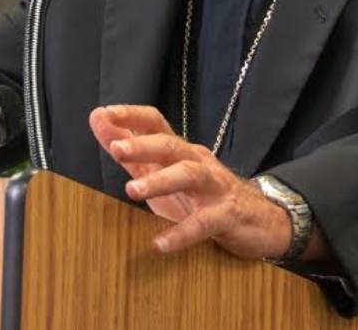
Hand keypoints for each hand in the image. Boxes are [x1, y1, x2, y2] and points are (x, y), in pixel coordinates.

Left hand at [90, 104, 314, 260]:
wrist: (260, 221)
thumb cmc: (201, 197)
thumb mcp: (163, 173)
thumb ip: (131, 151)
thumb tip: (97, 120)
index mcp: (180, 152)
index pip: (156, 123)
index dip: (131, 116)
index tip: (103, 114)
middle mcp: (197, 162)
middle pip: (171, 145)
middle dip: (143, 145)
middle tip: (115, 148)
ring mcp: (214, 187)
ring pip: (189, 174)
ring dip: (160, 180)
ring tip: (132, 192)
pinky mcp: (227, 215)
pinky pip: (204, 223)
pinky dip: (182, 233)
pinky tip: (160, 244)